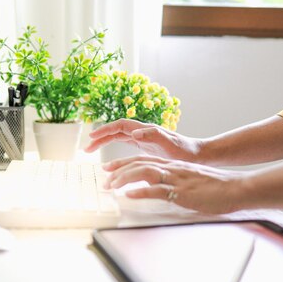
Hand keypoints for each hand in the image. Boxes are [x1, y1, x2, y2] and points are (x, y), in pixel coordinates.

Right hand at [85, 119, 201, 162]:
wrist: (196, 155)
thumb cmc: (184, 150)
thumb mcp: (169, 143)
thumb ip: (152, 135)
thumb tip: (133, 133)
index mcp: (145, 130)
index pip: (119, 126)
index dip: (105, 130)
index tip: (92, 136)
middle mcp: (142, 132)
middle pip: (115, 131)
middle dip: (100, 137)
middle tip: (86, 147)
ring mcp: (143, 138)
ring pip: (118, 137)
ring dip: (104, 141)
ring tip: (90, 150)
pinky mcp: (145, 146)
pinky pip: (124, 143)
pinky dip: (113, 146)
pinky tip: (108, 153)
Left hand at [103, 155, 245, 214]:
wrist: (236, 188)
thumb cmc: (215, 188)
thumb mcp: (190, 182)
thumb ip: (173, 183)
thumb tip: (158, 190)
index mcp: (173, 166)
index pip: (143, 160)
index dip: (123, 164)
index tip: (109, 169)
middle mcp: (172, 169)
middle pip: (139, 163)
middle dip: (118, 170)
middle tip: (104, 179)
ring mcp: (176, 179)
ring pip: (144, 172)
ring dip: (124, 179)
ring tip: (111, 187)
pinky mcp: (182, 191)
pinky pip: (158, 189)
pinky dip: (141, 191)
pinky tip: (129, 195)